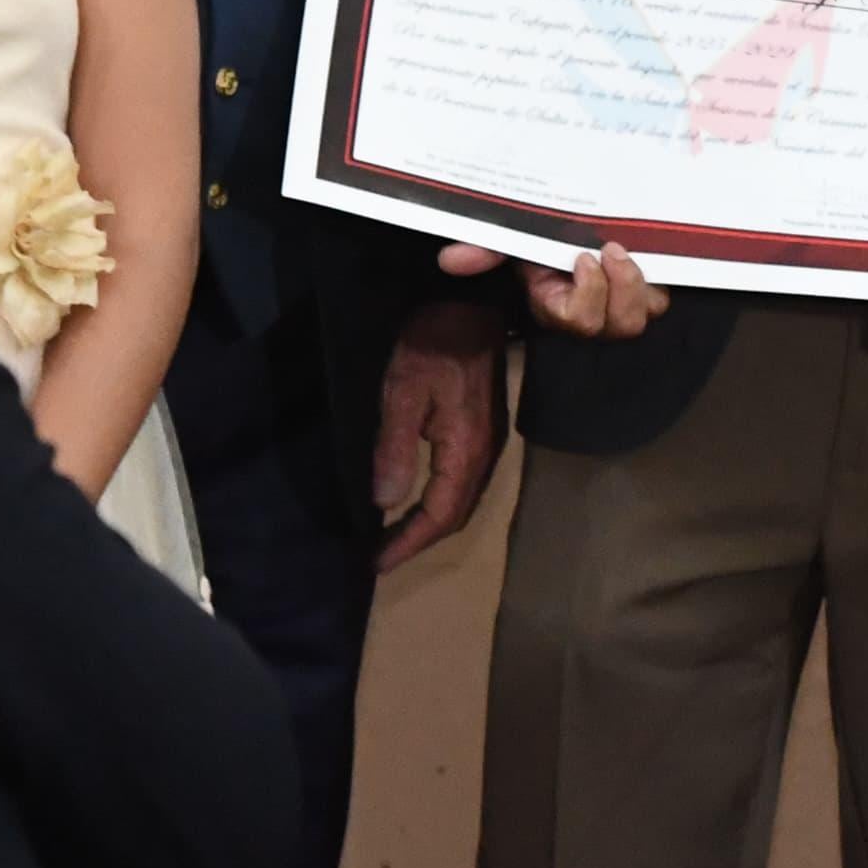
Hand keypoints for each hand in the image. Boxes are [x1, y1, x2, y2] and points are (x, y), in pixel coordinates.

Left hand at [373, 297, 510, 571]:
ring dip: (431, 523)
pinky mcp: (486, 429)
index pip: (440, 515)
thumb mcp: (403, 393)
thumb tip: (385, 503)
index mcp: (466, 450)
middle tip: (383, 556)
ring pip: (463, 500)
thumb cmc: (433, 344)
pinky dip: (441, 501)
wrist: (471, 304)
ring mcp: (490, 441)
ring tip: (397, 535)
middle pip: (456, 515)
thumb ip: (395, 449)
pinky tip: (420, 498)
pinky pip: (465, 481)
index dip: (409, 543)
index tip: (376, 563)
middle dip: (420, 540)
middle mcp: (485, 454)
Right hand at [444, 236, 668, 341]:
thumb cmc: (542, 241)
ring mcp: (625, 305)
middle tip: (609, 250)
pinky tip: (654, 250)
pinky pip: (664, 294)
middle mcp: (594, 314)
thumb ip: (486, 250)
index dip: (587, 294)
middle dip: (621, 290)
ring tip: (627, 249)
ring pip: (646, 313)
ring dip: (640, 284)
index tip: (583, 259)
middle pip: (620, 325)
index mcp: (559, 306)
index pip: (576, 318)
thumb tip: (449, 259)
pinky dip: (661, 277)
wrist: (574, 229)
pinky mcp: (650, 291)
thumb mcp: (515, 242)